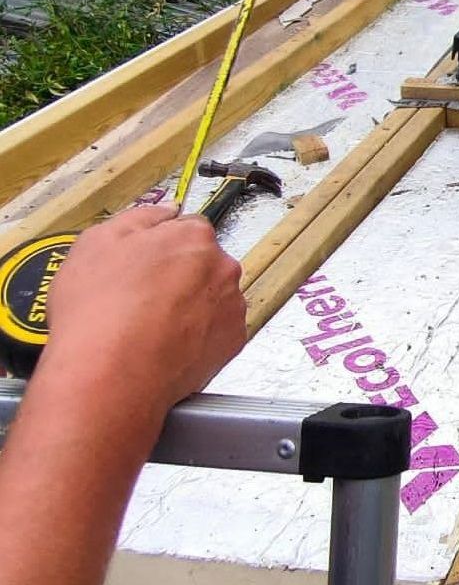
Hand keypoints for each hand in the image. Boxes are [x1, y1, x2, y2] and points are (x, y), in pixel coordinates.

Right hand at [38, 205, 245, 424]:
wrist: (111, 374)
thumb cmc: (99, 310)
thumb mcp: (98, 241)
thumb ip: (141, 217)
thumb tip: (166, 210)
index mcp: (194, 237)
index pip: (188, 229)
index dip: (162, 247)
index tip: (145, 264)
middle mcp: (223, 269)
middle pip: (204, 264)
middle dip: (179, 276)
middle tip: (142, 298)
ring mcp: (232, 307)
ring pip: (212, 298)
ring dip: (191, 306)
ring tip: (152, 326)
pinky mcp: (234, 342)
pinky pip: (217, 330)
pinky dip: (199, 335)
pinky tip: (168, 344)